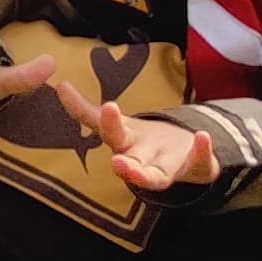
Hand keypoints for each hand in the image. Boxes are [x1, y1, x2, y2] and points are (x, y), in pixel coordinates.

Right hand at [91, 105, 219, 192]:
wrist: (182, 162)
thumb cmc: (144, 145)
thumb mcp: (117, 127)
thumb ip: (86, 112)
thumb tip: (59, 85)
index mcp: (126, 145)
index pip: (112, 135)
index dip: (109, 123)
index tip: (108, 106)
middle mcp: (145, 159)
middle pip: (133, 163)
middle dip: (126, 167)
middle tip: (118, 165)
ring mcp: (171, 165)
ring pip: (159, 175)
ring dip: (152, 174)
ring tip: (151, 164)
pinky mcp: (197, 167)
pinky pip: (201, 161)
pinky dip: (202, 151)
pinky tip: (202, 135)